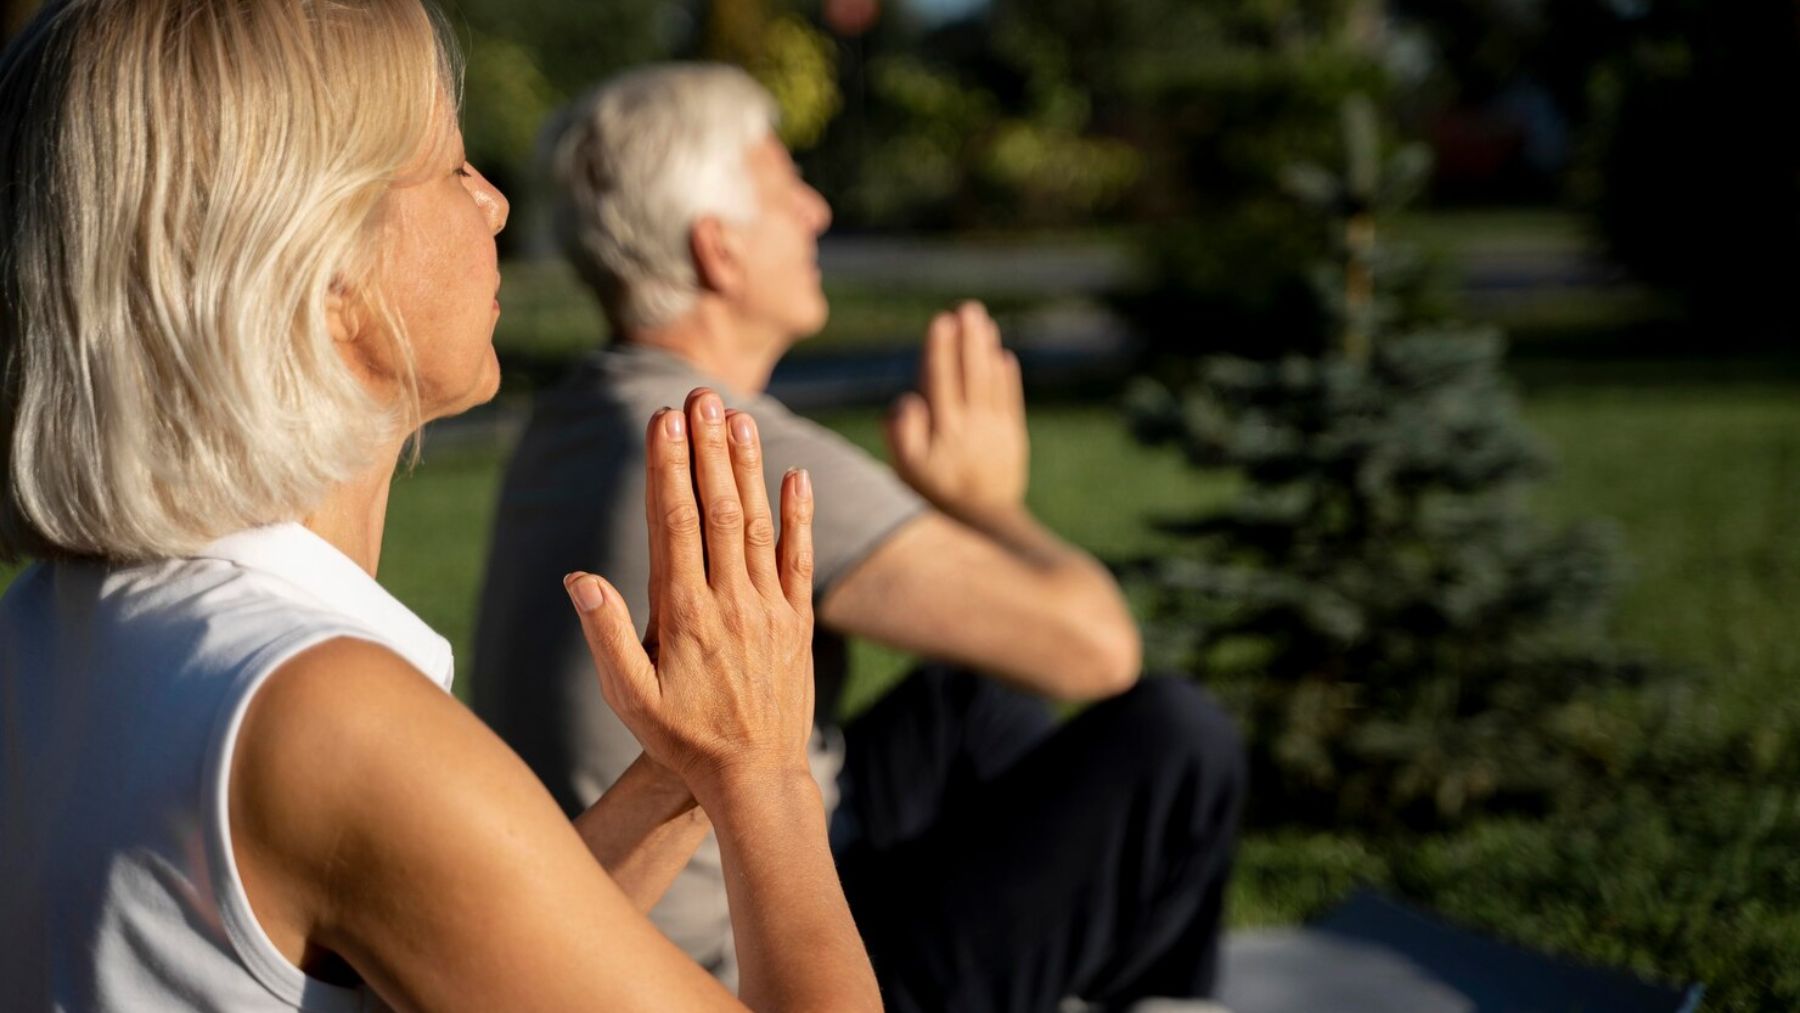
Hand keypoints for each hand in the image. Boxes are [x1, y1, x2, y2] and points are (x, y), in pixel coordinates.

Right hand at [565, 387, 815, 791]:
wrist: (756, 779)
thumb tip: (579, 578)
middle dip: (707, 448)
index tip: (663, 421)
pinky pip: (799, 559)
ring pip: (756, 524)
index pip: (672, 524)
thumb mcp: (630, 697)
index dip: (668, 467)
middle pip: (716, 509)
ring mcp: (768, 609)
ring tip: (739, 417)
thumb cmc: (683, 740)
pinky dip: (798, 516)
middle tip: (700, 396)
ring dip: (748, 468)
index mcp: (684, 614)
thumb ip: (607, 635)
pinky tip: (795, 476)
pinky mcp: (798, 622)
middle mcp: (730, 602)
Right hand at [885, 301, 1029, 522]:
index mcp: (944, 430)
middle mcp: (972, 426)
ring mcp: (995, 431)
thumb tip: (908, 398)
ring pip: (991, 382)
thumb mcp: (907, 469)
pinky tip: (1003, 357)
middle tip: (968, 310)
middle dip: (968, 340)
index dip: (941, 350)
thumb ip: (902, 433)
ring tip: (984, 323)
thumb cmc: (934, 494)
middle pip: (970, 374)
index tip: (941, 321)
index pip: (941, 381)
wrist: (980, 523)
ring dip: (987, 350)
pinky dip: (1007, 378)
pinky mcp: (1012, 438)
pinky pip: (1010, 401)